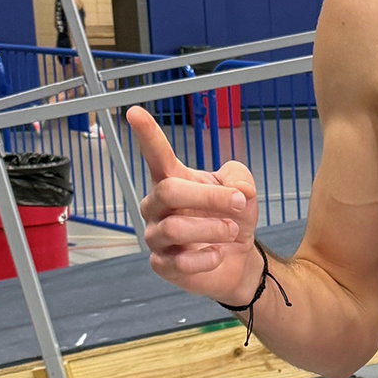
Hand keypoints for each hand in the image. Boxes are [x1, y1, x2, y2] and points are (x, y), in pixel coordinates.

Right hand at [131, 105, 260, 302]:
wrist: (238, 258)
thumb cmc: (232, 216)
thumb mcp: (244, 189)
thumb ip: (240, 178)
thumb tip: (237, 190)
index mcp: (173, 179)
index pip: (156, 154)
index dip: (146, 134)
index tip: (134, 112)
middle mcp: (157, 205)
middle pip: (169, 191)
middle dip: (209, 196)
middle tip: (240, 202)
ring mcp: (156, 235)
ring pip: (174, 227)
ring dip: (212, 228)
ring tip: (232, 230)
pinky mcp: (162, 264)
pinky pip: (178, 261)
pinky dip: (206, 257)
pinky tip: (218, 254)